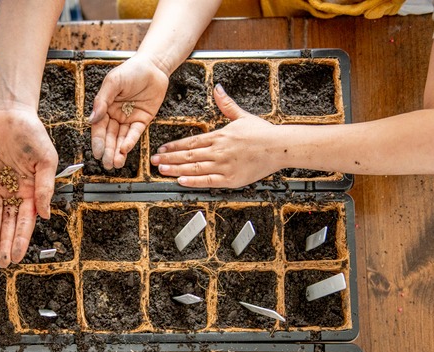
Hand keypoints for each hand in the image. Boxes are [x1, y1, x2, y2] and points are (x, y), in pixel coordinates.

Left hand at [0, 102, 57, 267]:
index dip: (21, 239)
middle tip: (2, 263)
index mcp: (31, 191)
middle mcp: (12, 192)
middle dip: (5, 244)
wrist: (9, 112)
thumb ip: (45, 188)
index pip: (25, 220)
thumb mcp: (47, 161)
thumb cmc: (32, 134)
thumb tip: (44, 215)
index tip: (18, 256)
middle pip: (7, 223)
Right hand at [89, 53, 168, 168]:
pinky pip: (135, 134)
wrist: (154, 66)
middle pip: (110, 136)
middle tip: (107, 164)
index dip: (98, 141)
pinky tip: (125, 150)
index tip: (96, 153)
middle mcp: (116, 115)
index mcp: (105, 107)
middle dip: (108, 151)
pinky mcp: (142, 120)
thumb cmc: (131, 70)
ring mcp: (129, 119)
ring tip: (115, 164)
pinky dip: (130, 142)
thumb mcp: (113, 82)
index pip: (99, 128)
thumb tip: (92, 118)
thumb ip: (102, 100)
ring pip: (121, 139)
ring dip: (118, 151)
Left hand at [150, 85, 280, 187]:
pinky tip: (180, 181)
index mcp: (219, 136)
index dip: (174, 145)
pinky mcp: (231, 179)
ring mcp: (224, 166)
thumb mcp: (242, 115)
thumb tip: (218, 88)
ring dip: (176, 169)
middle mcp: (218, 151)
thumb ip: (226, 104)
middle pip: (188, 155)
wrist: (279, 147)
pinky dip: (193, 181)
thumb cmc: (263, 133)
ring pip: (194, 168)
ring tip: (162, 170)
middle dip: (169, 158)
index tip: (162, 148)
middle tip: (154, 161)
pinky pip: (208, 181)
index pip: (191, 141)